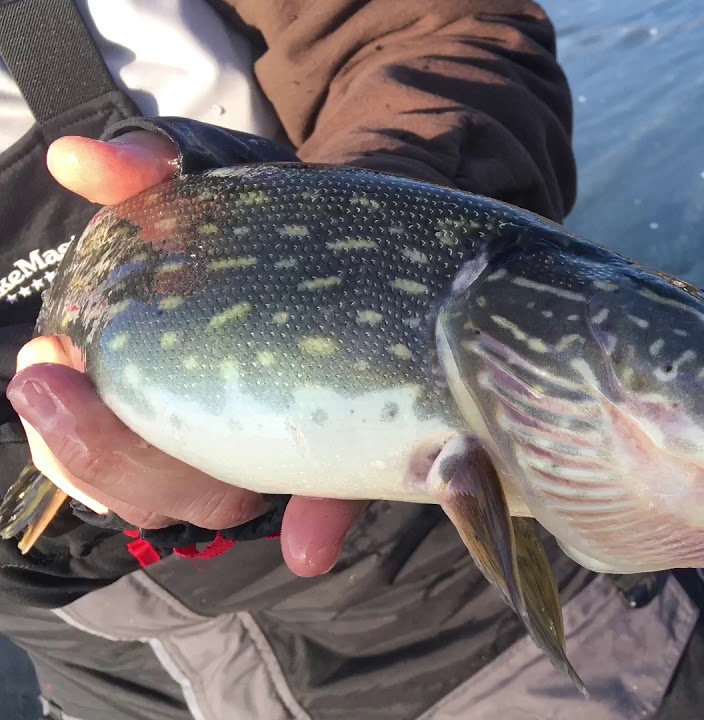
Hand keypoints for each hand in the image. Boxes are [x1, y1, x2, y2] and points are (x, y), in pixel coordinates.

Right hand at [5, 132, 367, 576]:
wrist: (346, 222)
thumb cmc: (248, 217)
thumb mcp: (188, 183)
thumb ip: (136, 171)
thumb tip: (79, 158)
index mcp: (147, 391)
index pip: (87, 452)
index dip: (65, 436)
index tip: (42, 372)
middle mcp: (200, 432)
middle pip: (146, 488)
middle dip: (101, 454)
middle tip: (71, 388)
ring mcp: (266, 441)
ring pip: (216, 500)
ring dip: (191, 480)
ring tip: (197, 428)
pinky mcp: (340, 442)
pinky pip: (328, 497)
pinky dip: (320, 520)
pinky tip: (310, 546)